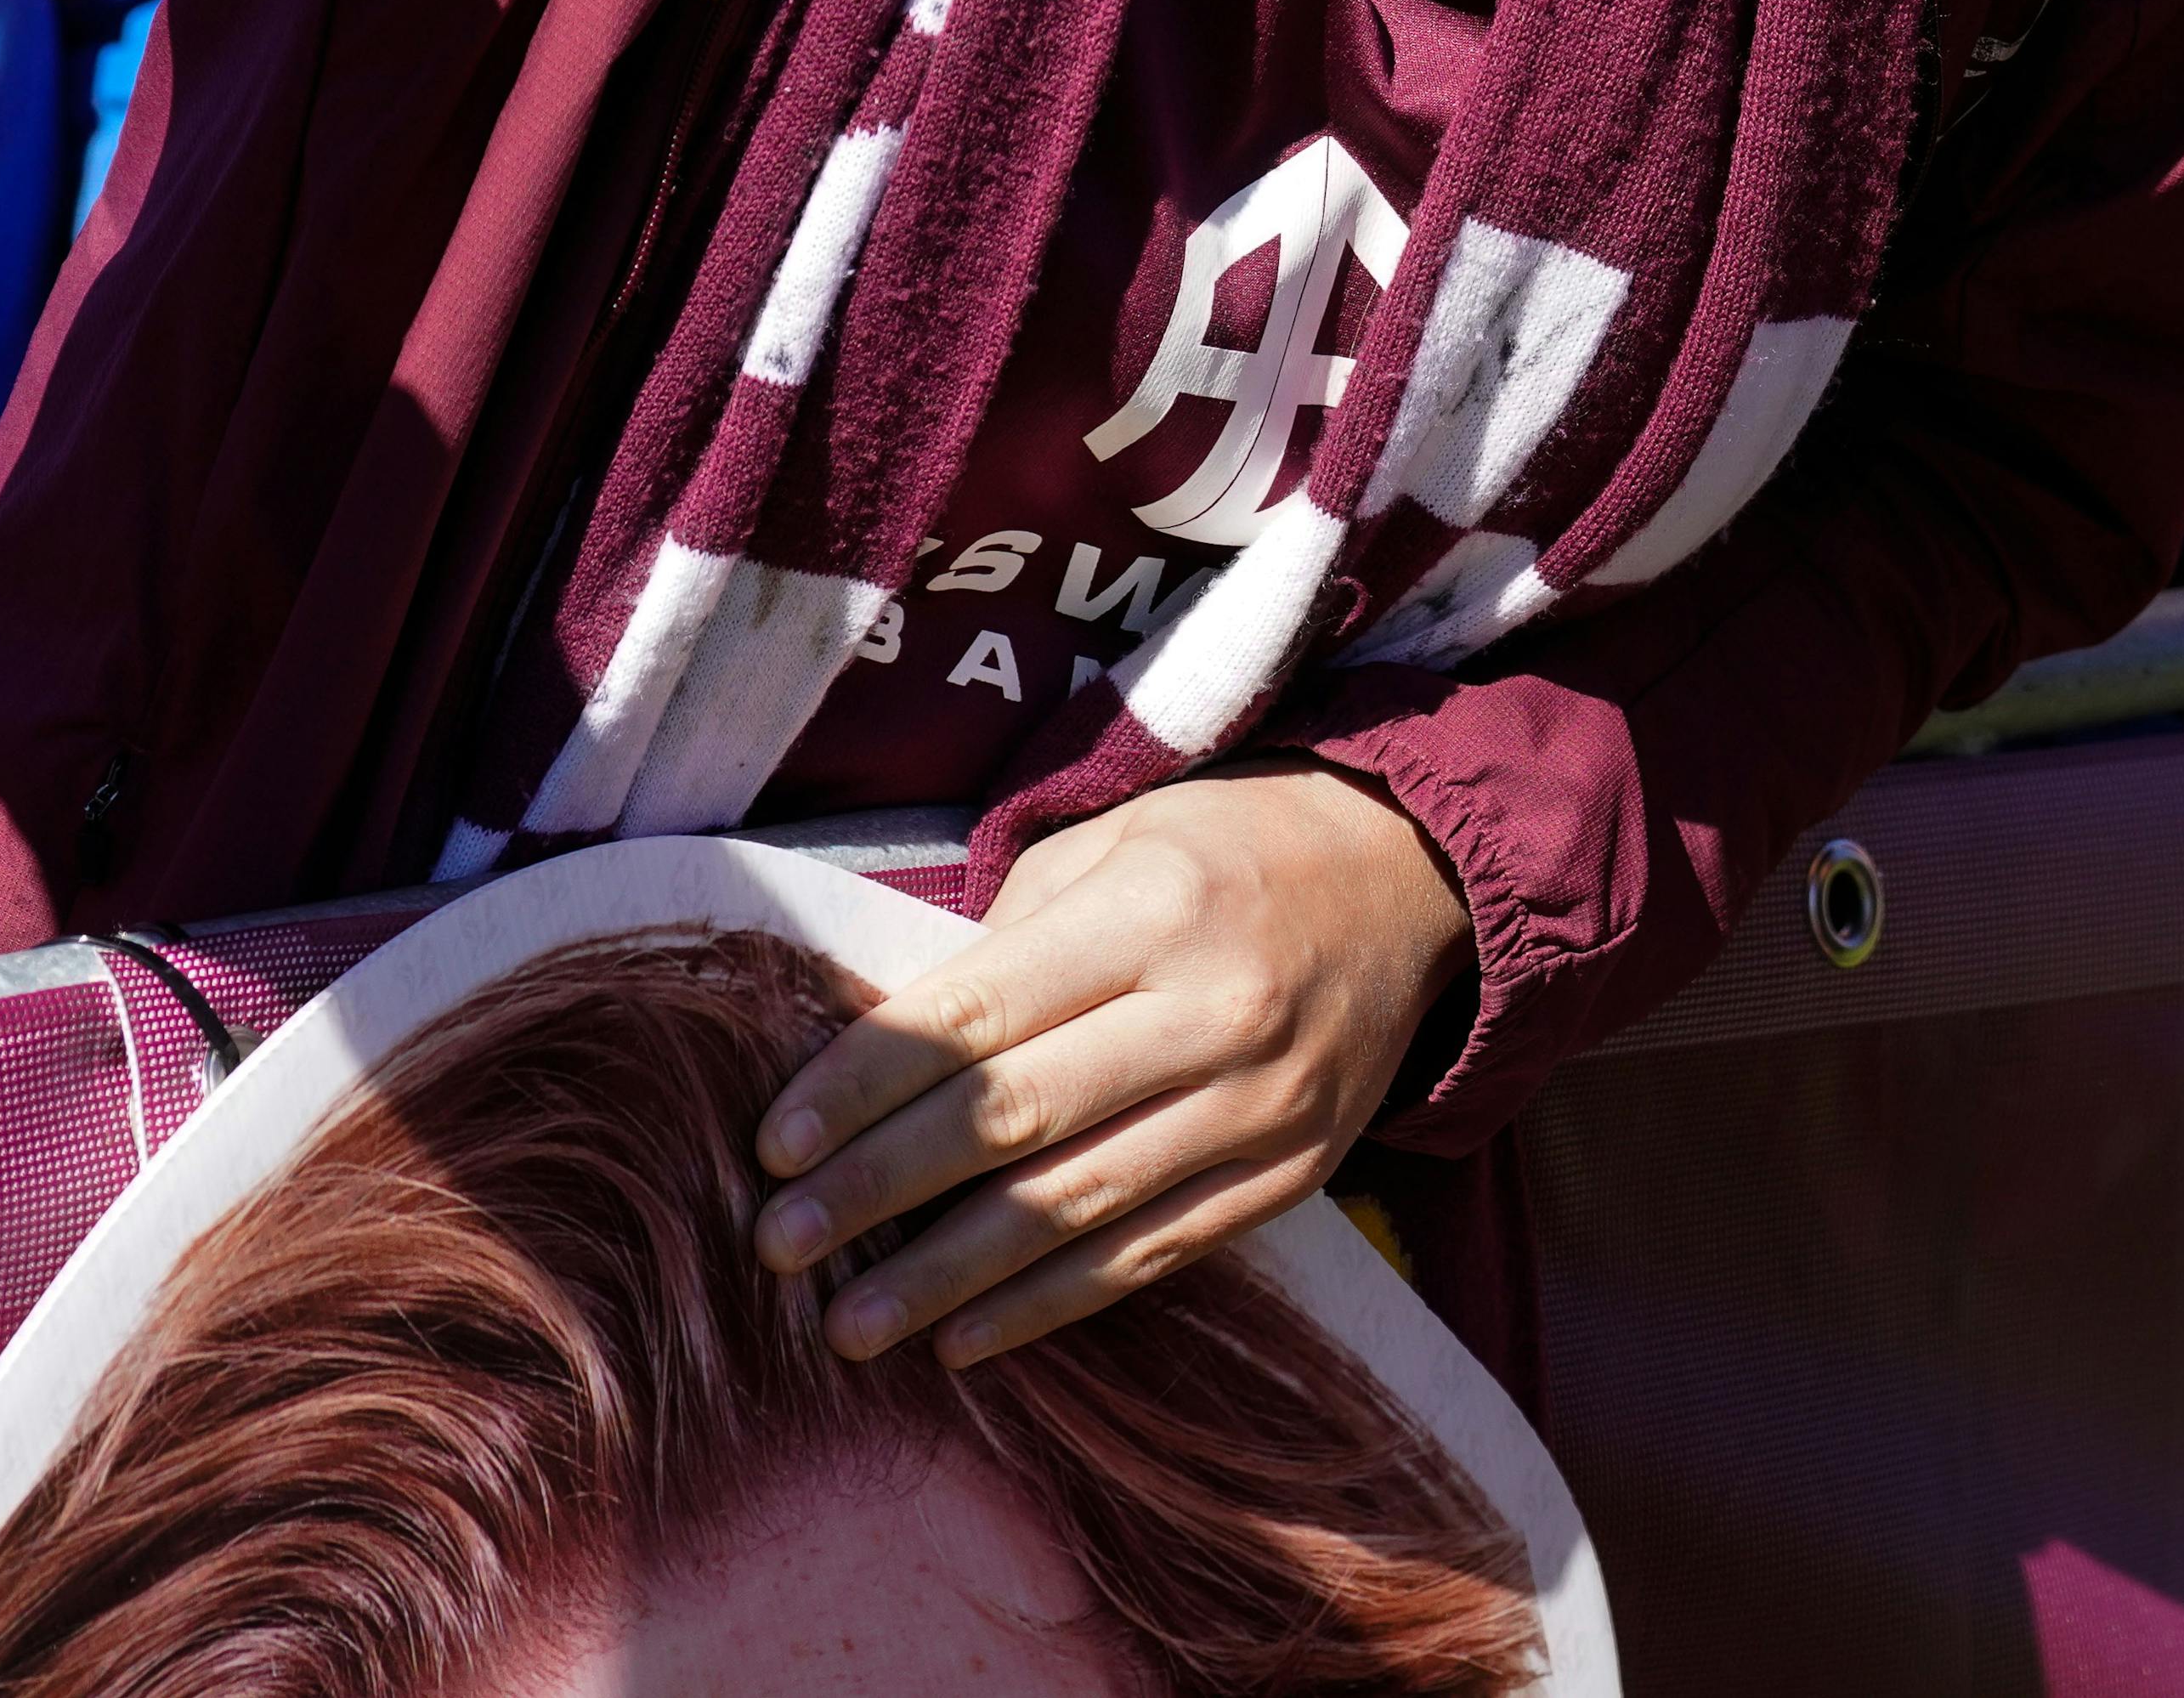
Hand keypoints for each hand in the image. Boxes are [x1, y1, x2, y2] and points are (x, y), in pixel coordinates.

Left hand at [750, 762, 1472, 1368]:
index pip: (978, 1014)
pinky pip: (1154, 1255)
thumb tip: (878, 1051)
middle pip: (1014, 1119)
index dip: (866, 1086)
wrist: (1408, 878)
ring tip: (849, 1326)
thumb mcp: (1116, 844)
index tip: (774, 1145)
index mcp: (1152, 909)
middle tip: (778, 1243)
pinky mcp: (1290, 1175)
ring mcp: (1260, 1104)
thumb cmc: (1226, 852)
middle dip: (880, 1191)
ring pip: (1078, 1209)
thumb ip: (1007, 941)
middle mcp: (1212, 1010)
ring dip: (950, 1278)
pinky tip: (966, 1339)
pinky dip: (1054, 1305)